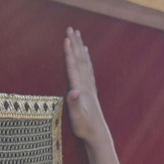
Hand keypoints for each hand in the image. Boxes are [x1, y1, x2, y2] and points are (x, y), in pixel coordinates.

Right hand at [64, 28, 123, 163]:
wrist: (98, 134)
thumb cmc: (85, 127)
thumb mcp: (78, 118)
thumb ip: (75, 104)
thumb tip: (73, 91)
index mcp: (81, 89)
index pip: (73, 67)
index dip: (69, 53)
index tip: (65, 39)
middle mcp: (86, 84)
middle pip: (80, 60)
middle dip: (75, 44)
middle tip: (71, 28)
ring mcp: (89, 86)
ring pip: (84, 61)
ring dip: (80, 47)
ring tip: (78, 35)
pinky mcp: (90, 89)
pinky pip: (87, 68)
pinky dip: (85, 57)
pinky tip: (85, 52)